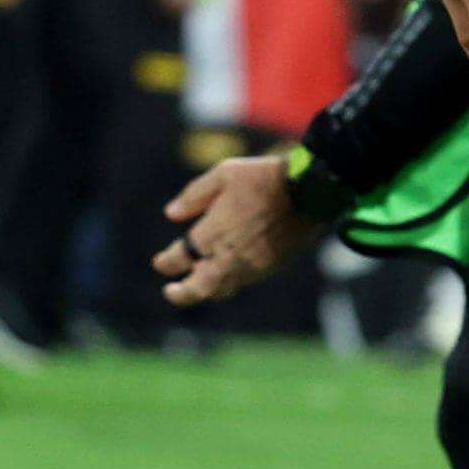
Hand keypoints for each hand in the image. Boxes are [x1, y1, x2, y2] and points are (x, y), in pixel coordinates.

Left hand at [156, 151, 324, 305]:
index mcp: (212, 233)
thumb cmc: (262, 177)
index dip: (167, 262)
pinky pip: (243, 281)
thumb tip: (171, 214)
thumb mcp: (223, 174)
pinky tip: (224, 270)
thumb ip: (194, 195)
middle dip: (182, 294)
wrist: (308, 191)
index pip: (181, 257)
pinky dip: (229, 281)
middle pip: (200, 287)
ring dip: (206, 289)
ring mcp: (251, 265)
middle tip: (171, 291)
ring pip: (223, 289)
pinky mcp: (270, 267)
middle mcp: (229, 256)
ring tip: (197, 282)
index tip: (160, 263)